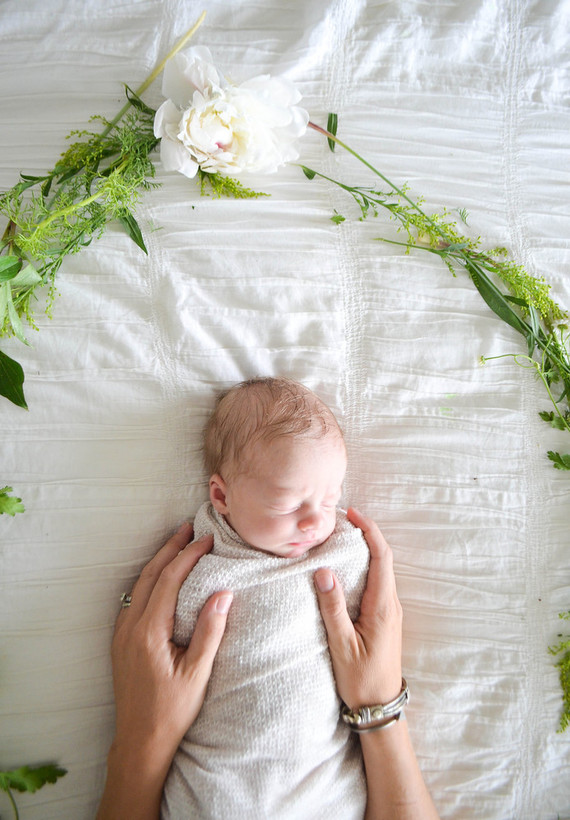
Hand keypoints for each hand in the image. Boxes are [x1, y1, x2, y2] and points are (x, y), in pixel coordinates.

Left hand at [97, 523, 231, 819]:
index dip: (188, 556)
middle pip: (150, 575)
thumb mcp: (197, 674)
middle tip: (189, 528)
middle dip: (169, 549)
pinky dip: (150, 579)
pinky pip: (134, 598)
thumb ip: (209, 631)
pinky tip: (162, 578)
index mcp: (149, 632)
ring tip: (177, 545)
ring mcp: (122, 633)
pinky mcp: (121, 641)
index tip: (207, 540)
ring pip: (139, 585)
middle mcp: (130, 627)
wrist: (139, 742)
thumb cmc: (171, 711)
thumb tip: (222, 593)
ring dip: (159, 561)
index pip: (168, 581)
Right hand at [314, 507, 402, 708]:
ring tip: (343, 537)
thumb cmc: (360, 679)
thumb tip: (324, 571)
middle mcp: (391, 605)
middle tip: (344, 520)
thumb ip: (333, 607)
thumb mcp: (342, 644)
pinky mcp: (384, 619)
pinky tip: (348, 567)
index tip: (353, 514)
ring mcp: (390, 612)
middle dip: (367, 534)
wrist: (380, 708)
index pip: (382, 557)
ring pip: (381, 570)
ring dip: (366, 550)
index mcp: (383, 607)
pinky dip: (365, 567)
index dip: (370, 531)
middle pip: (383, 558)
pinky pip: (377, 583)